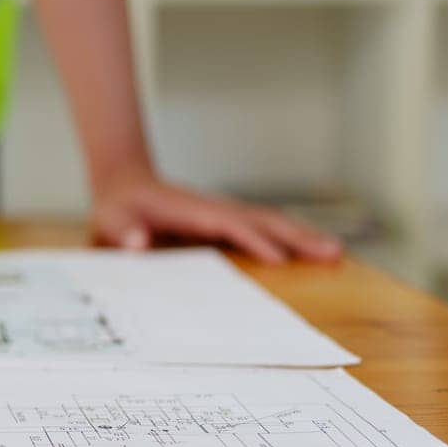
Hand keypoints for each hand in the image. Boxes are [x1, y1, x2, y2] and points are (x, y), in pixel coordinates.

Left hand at [91, 168, 342, 264]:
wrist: (125, 187)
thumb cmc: (118, 208)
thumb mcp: (111, 220)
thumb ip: (122, 232)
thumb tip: (137, 243)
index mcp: (192, 212)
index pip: (230, 225)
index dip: (254, 240)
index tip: (280, 260)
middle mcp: (216, 210)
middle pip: (264, 220)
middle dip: (297, 236)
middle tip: (333, 254)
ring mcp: (225, 215)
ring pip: (271, 223)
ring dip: (303, 237)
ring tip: (337, 254)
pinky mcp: (226, 224)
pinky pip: (264, 231)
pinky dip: (290, 239)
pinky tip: (311, 252)